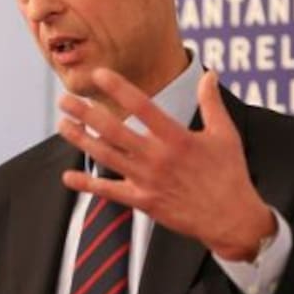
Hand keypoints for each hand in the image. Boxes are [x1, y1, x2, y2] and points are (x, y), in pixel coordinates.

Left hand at [57, 67, 276, 261]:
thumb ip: (212, 102)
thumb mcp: (225, 134)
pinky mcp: (144, 201)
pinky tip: (68, 176)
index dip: (118, 89)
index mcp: (177, 138)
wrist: (232, 219)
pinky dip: (88, 185)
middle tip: (65, 99)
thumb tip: (210, 74)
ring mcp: (148, 180)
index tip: (99, 75)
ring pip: (107, 157)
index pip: (142, 106)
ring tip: (62, 125)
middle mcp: (158, 157)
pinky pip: (111, 192)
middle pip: (114, 130)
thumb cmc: (230, 174)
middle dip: (86, 113)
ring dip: (81, 140)